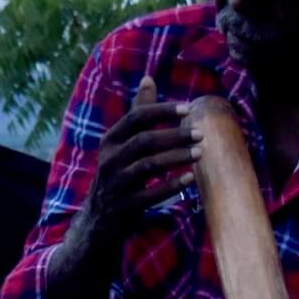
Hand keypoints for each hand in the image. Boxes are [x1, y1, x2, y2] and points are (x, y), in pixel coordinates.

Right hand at [85, 76, 202, 234]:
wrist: (98, 219)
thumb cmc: (118, 175)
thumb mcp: (121, 144)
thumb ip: (137, 114)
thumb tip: (148, 79)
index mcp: (109, 141)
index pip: (135, 118)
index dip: (162, 111)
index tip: (187, 109)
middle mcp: (109, 160)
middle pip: (144, 141)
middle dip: (174, 135)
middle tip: (200, 133)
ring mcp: (115, 184)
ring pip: (148, 166)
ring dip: (176, 158)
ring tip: (199, 153)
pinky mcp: (124, 207)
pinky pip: (150, 195)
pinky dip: (171, 186)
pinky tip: (190, 179)